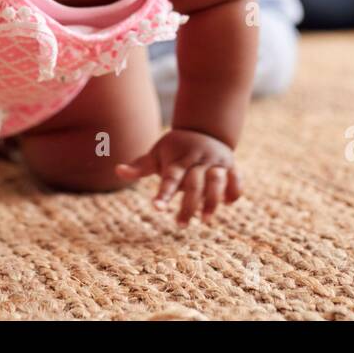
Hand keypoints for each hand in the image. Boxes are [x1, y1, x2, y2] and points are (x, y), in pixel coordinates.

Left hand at [115, 129, 241, 225]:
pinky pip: (236, 178)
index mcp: (178, 159)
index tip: (157, 208)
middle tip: (180, 225)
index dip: (164, 193)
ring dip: (212, 201)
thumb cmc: (174, 148)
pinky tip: (228, 203)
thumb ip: (139, 166)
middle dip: (189, 205)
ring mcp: (215, 161)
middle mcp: (197, 160)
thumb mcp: (156, 154)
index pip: (170, 178)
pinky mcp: (230, 164)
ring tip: (204, 220)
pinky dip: (234, 190)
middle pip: (194, 184)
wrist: (203, 127)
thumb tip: (117, 171)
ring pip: (217, 181)